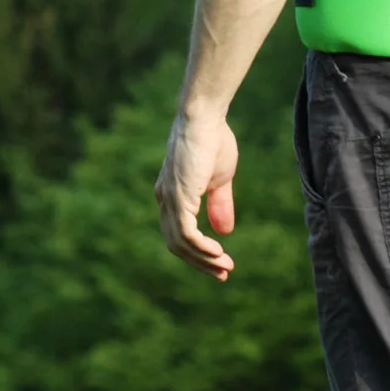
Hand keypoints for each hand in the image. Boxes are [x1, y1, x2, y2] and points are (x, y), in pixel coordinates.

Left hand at [156, 112, 239, 279]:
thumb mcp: (219, 178)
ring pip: (181, 244)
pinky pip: (186, 234)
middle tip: (223, 273)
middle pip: (177, 245)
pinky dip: (201, 248)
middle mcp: (165, 199)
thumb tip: (223, 232)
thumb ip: (219, 204)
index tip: (220, 263)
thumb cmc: (213, 140)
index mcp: (171, 194)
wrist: (205, 116)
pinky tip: (217, 253)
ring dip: (203, 259)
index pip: (179, 233)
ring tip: (225, 267)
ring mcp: (169, 199)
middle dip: (200, 262)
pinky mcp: (178, 197)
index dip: (197, 251)